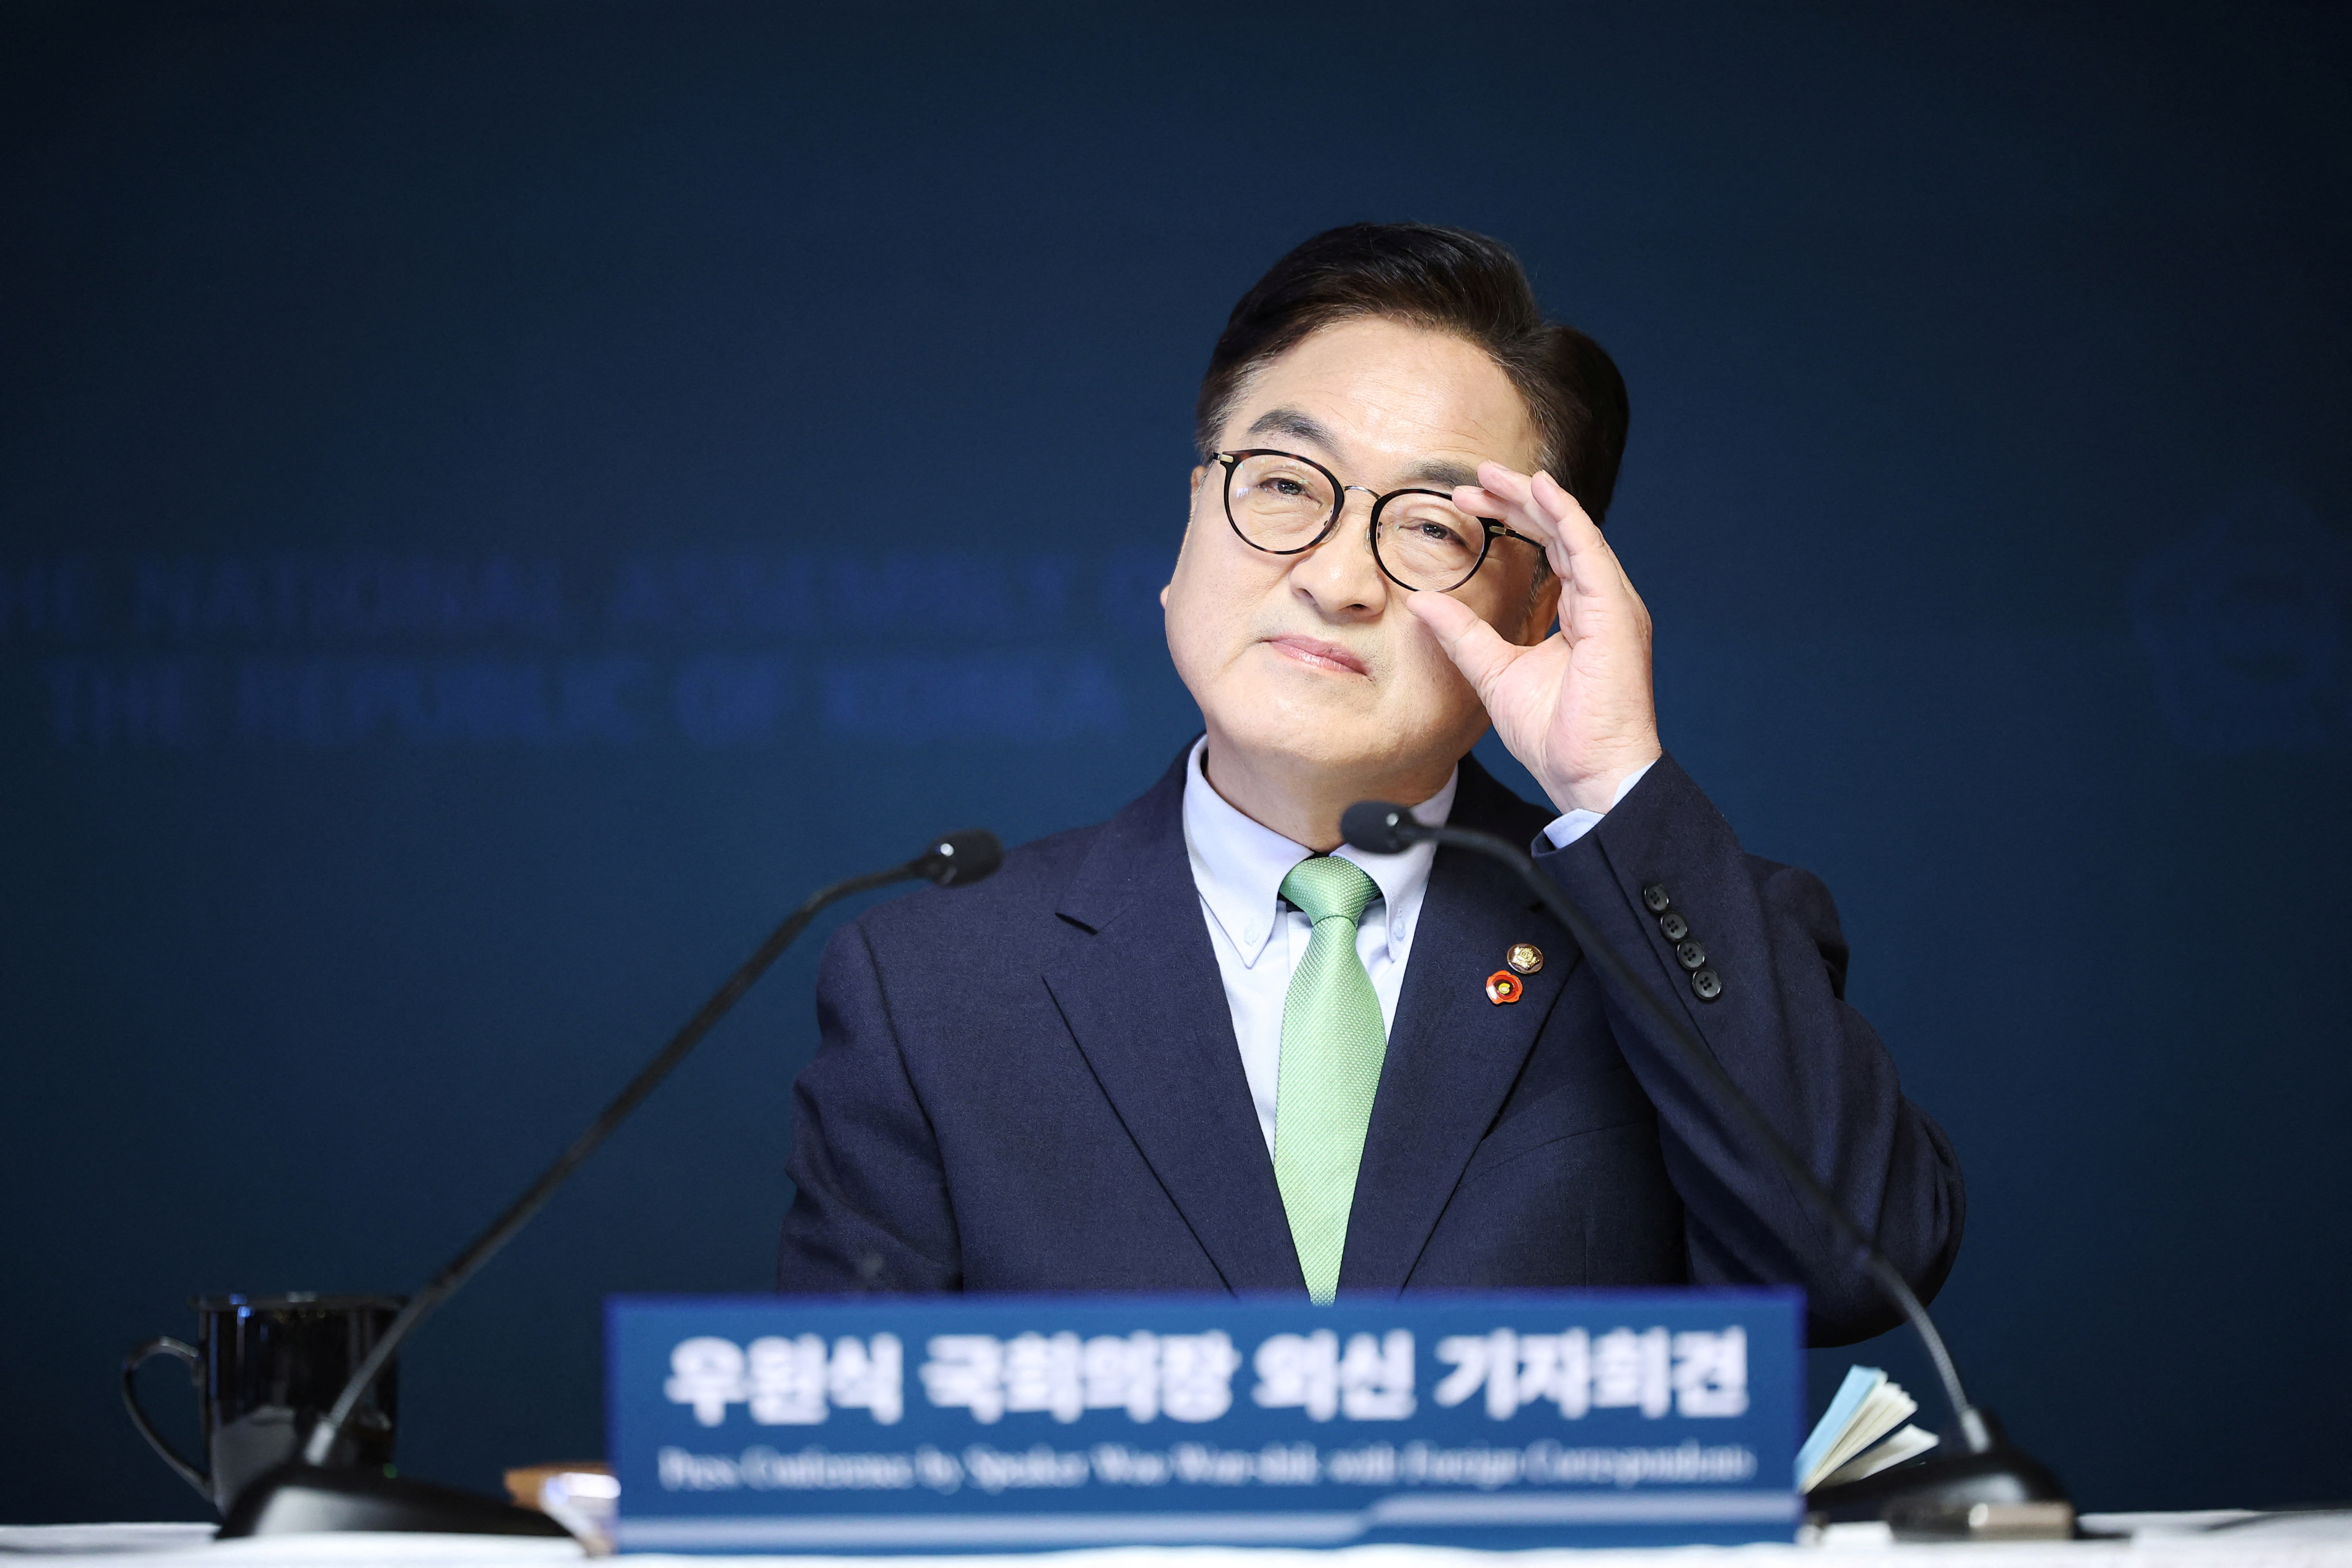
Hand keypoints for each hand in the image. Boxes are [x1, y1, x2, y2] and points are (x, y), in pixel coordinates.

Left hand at [1407, 464, 1661, 815]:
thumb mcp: (1495, 673)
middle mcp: (1601, 604)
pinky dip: (1565, 517)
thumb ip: (1463, 634)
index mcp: (1581, 615)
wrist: (1589, 776)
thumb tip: (1423, 602)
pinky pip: (1589, 551)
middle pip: (1560, 533)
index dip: (1513, 519)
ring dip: (1536, 499)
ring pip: (1574, 532)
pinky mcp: (1616, 615)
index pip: (1549, 550)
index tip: (1469, 502)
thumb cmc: (1558, 737)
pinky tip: (1540, 490)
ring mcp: (1613, 607)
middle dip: (1518, 500)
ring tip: (1497, 474)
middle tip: (1475, 477)